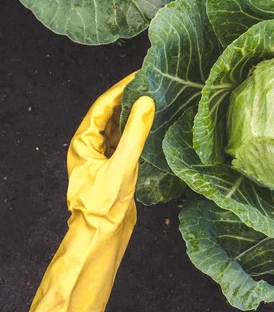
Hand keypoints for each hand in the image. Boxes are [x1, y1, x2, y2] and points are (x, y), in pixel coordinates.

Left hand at [67, 73, 154, 221]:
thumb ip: (135, 134)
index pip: (101, 107)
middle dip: (127, 100)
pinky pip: (123, 143)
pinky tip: (149, 129)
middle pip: (108, 115)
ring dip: (131, 116)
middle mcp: (89, 147)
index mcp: (83, 143)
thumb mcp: (122, 165)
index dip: (120, 89)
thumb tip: (146, 102)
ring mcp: (101, 158)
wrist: (102, 235)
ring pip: (116, 129)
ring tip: (152, 102)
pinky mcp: (112, 168)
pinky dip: (135, 133)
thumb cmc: (104, 205)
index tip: (138, 76)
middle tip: (149, 86)